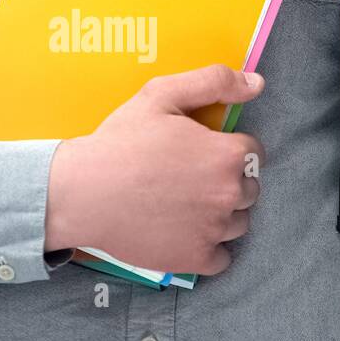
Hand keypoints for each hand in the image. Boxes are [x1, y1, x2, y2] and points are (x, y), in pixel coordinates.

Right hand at [44, 65, 264, 275]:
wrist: (82, 193)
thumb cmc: (120, 142)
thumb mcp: (161, 94)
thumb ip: (214, 81)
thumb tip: (257, 83)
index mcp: (227, 154)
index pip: (254, 152)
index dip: (227, 149)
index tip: (200, 153)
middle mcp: (229, 194)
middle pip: (249, 189)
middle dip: (227, 182)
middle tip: (188, 178)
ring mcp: (214, 230)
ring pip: (238, 223)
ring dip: (221, 215)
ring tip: (184, 205)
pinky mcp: (197, 259)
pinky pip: (223, 258)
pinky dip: (208, 248)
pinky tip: (183, 232)